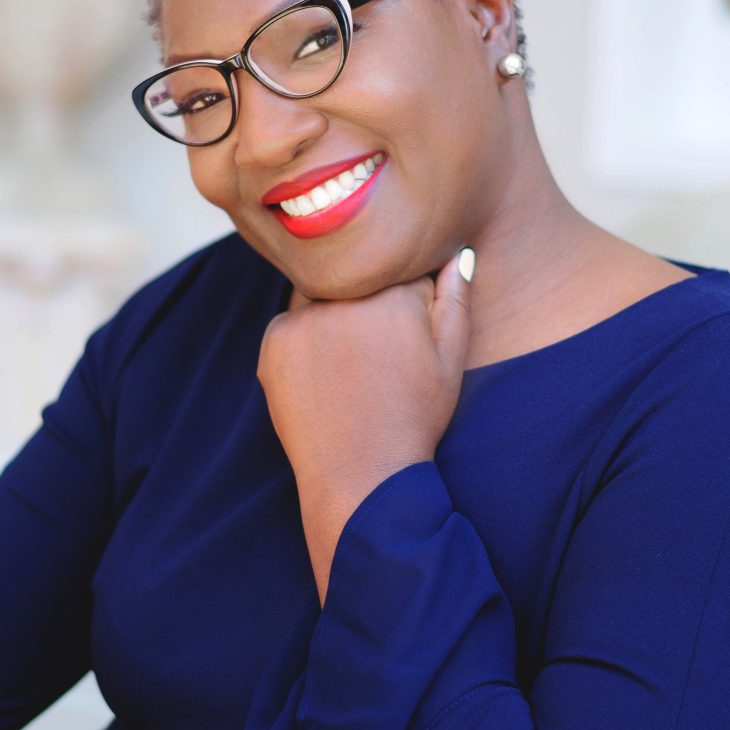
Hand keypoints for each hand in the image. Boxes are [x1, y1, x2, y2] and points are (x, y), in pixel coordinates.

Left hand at [257, 249, 473, 599]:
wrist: (362, 476)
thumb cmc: (414, 416)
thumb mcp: (451, 359)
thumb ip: (455, 298)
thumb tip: (455, 253)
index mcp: (393, 291)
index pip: (395, 264)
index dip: (403, 295)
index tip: (401, 329)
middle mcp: (344, 294)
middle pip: (352, 274)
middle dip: (364, 298)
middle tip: (373, 351)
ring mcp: (303, 316)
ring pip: (319, 293)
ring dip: (331, 311)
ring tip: (350, 364)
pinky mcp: (274, 340)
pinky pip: (291, 322)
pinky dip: (304, 340)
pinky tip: (324, 378)